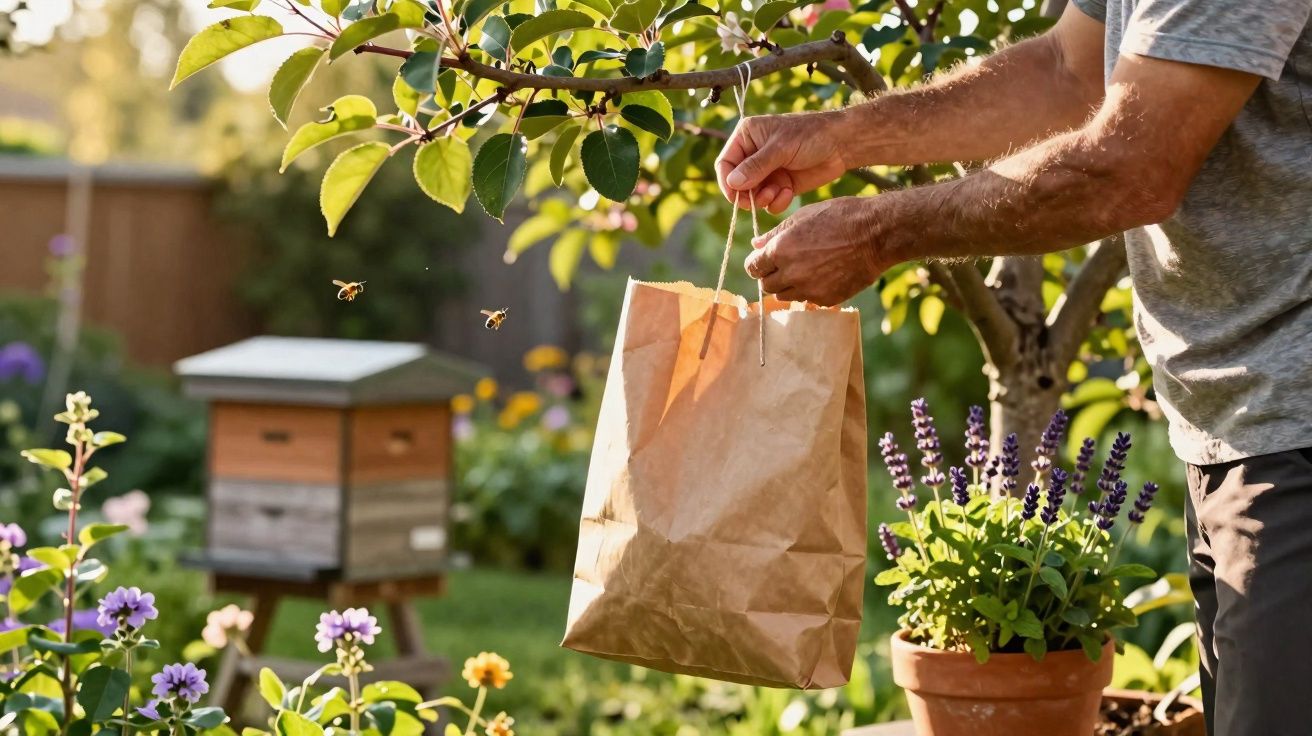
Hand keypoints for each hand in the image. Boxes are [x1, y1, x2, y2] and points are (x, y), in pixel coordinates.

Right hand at [715, 112, 847, 214]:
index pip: (725, 163)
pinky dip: (776, 202)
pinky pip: (769, 201)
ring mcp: (767, 171)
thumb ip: (756, 166)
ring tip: (778, 193)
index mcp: (747, 137)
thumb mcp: (781, 148)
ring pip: (752, 195)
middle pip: (736, 183)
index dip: (727, 182)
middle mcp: (753, 155)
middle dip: (747, 195)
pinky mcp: (780, 185)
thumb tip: (732, 183)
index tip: (735, 197)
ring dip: (763, 199)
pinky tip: (789, 193)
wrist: (841, 144)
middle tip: (759, 200)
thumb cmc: (810, 135)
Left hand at [744, 197, 886, 305]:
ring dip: (788, 285)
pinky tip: (823, 275)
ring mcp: (808, 290)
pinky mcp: (826, 299)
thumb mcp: (803, 217)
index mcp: (780, 251)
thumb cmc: (839, 217)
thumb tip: (755, 245)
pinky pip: (808, 300)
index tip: (763, 260)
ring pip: (784, 296)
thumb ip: (775, 234)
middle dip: (771, 275)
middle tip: (785, 264)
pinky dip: (809, 291)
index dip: (757, 263)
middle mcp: (790, 274)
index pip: (752, 267)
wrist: (876, 234)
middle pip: (766, 285)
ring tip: (804, 269)